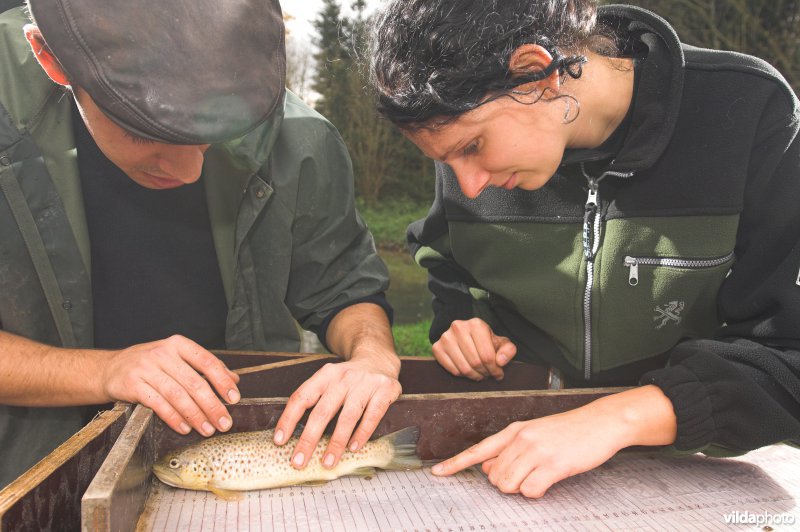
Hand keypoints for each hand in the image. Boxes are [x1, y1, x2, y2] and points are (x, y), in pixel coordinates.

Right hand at [101, 335, 239, 436]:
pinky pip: (158, 404)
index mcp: (178, 345)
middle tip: (224, 422)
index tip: (234, 398)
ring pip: (177, 395)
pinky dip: (173, 418)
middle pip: (194, 383)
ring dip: (195, 416)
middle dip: (212, 406)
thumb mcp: (177, 358)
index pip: (207, 361)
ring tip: (207, 429)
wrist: (110, 368)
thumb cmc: (150, 364)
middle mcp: (163, 354)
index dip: (222, 381)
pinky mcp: (133, 385)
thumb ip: (204, 367)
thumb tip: (234, 379)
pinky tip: (184, 428)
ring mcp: (146, 368)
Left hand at [273, 355, 401, 469]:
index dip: (288, 419)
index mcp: (324, 375)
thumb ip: (315, 400)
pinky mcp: (384, 390)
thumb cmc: (348, 378)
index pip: (301, 397)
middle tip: (299, 461)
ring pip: (347, 417)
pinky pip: (371, 416)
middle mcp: (342, 378)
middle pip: (322, 412)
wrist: (377, 359)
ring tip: (327, 462)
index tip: (279, 441)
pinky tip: (353, 448)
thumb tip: (294, 434)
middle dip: (309, 439)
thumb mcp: (328, 380)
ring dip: (336, 443)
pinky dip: (362, 434)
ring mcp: (364, 384)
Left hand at [431, 386, 677, 497]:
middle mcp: (521, 439)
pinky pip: (530, 491)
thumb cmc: (569, 431)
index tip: (437, 473)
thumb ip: (509, 449)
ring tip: (539, 477)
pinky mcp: (554, 464)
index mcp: (514, 431)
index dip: (456, 463)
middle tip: (528, 475)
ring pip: (508, 484)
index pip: (478, 449)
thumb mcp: (534, 434)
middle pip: (493, 476)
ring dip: (521, 488)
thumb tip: (487, 467)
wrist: (601, 422)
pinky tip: (548, 482)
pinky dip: (536, 493)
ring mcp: (537, 451)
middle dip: (506, 483)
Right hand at [432, 318, 516, 380]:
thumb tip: (500, 362)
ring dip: (474, 376)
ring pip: (463, 368)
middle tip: (488, 375)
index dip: (495, 369)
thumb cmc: (485, 341)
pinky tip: (468, 371)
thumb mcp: (500, 342)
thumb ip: (508, 350)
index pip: (487, 355)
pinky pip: (452, 370)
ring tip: (480, 375)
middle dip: (485, 373)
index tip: (498, 374)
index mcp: (476, 324)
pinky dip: (462, 375)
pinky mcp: (437, 347)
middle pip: (475, 362)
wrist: (465, 334)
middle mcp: (459, 327)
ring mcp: (445, 337)